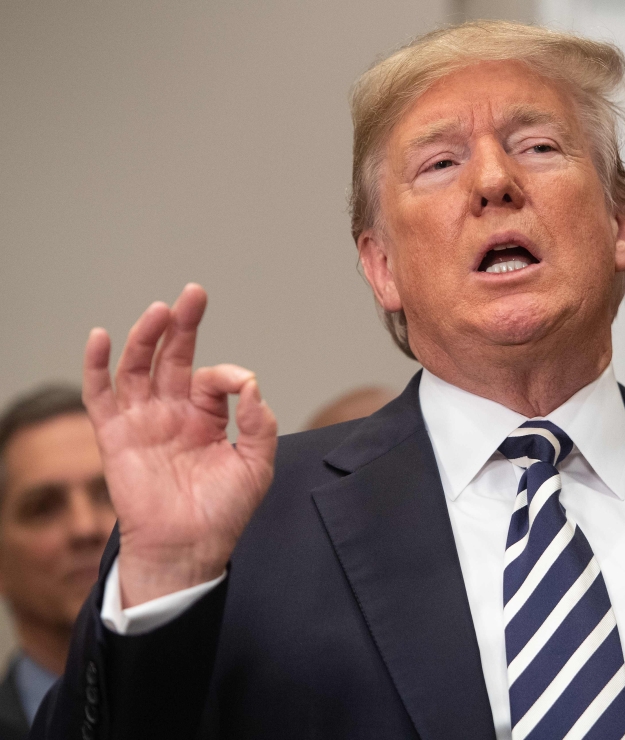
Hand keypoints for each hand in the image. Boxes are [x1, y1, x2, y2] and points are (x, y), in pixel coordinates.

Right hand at [83, 284, 276, 606]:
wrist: (190, 548)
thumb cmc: (223, 511)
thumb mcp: (256, 465)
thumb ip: (259, 423)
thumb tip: (251, 384)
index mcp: (207, 417)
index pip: (213, 378)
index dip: (227, 375)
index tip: (239, 386)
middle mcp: (173, 413)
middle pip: (173, 357)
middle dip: (183, 324)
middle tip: (194, 294)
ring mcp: (143, 421)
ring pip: (139, 367)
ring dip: (147, 337)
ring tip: (160, 311)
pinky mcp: (116, 436)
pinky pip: (100, 396)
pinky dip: (97, 366)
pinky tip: (100, 337)